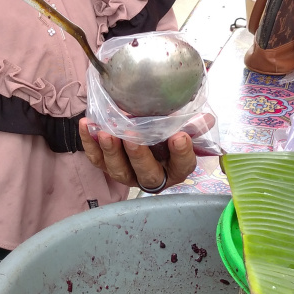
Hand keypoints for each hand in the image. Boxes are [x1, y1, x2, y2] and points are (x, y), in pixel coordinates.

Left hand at [78, 119, 196, 190]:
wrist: (143, 129)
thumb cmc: (167, 130)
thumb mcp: (182, 126)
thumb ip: (192, 124)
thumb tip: (205, 119)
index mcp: (175, 168)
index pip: (182, 166)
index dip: (181, 153)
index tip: (179, 136)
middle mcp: (151, 175)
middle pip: (146, 173)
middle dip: (138, 155)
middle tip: (133, 137)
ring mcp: (127, 173)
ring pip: (117, 169)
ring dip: (110, 151)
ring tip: (106, 133)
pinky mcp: (106, 165)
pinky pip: (96, 158)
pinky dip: (89, 143)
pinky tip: (87, 125)